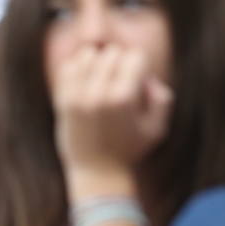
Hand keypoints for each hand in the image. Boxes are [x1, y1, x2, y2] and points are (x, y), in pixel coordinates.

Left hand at [52, 44, 173, 190]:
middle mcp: (99, 93)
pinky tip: (86, 83)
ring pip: (88, 54)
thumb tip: (148, 78)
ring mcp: (78, 95)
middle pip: (112, 52)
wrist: (97, 173)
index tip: (138, 82)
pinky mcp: (63, 99)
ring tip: (102, 81)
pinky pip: (69, 66)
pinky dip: (78, 69)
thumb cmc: (131, 150)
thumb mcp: (157, 129)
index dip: (140, 67)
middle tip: (121, 84)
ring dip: (97, 63)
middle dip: (120, 64)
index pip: (135, 56)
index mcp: (124, 98)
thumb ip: (162, 99)